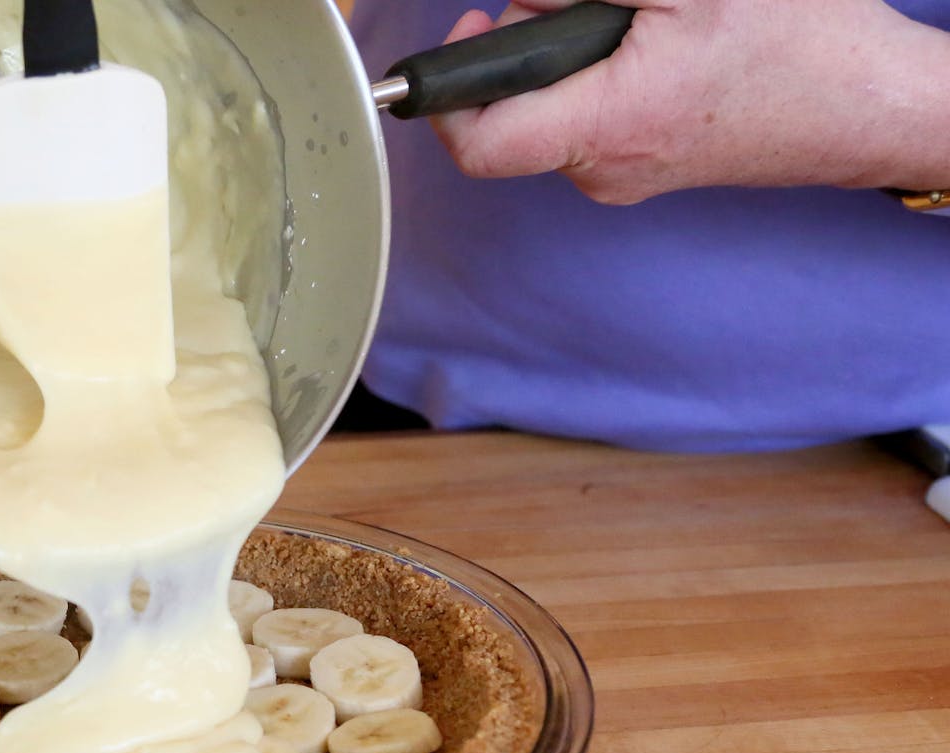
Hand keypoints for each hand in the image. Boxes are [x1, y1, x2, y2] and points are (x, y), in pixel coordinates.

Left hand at [431, 1, 949, 203]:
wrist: (868, 105)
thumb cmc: (800, 43)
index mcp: (607, 128)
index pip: (480, 142)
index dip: (446, 94)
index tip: (463, 32)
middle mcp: (602, 169)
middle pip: (513, 105)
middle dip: (529, 36)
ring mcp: (621, 175)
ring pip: (551, 103)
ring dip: (570, 46)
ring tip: (645, 16)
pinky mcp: (639, 166)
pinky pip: (587, 111)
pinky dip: (600, 66)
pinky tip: (655, 38)